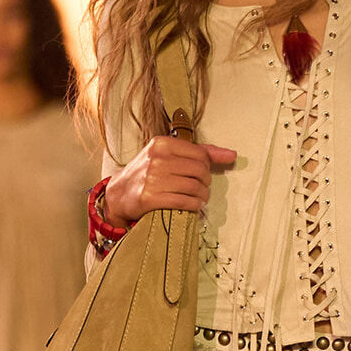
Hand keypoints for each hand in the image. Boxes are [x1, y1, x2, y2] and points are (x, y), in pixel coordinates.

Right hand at [104, 138, 236, 227]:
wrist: (119, 193)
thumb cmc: (148, 173)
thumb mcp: (168, 155)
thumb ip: (200, 152)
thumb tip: (232, 154)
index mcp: (162, 144)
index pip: (200, 154)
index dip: (206, 168)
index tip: (202, 176)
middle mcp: (157, 159)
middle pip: (199, 171)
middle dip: (205, 183)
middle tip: (201, 189)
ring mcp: (152, 178)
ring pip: (194, 187)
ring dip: (202, 197)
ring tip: (199, 199)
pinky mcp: (150, 198)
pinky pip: (185, 202)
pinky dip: (194, 206)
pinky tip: (193, 206)